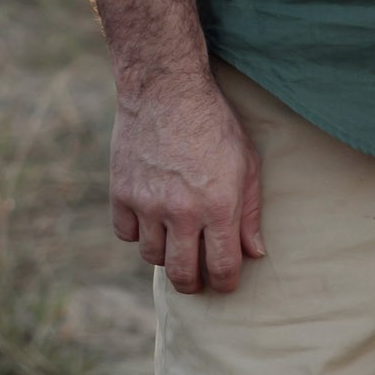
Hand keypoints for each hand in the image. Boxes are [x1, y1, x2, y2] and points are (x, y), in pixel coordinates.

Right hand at [110, 69, 264, 294]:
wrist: (167, 91)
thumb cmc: (215, 124)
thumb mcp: (247, 163)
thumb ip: (250, 212)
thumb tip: (254, 253)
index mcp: (218, 206)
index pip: (221, 268)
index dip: (225, 283)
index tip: (225, 282)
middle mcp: (181, 212)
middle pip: (182, 274)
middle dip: (193, 283)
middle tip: (197, 278)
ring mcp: (148, 205)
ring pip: (152, 256)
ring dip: (166, 254)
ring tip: (176, 241)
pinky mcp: (121, 195)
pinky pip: (126, 234)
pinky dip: (137, 232)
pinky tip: (150, 219)